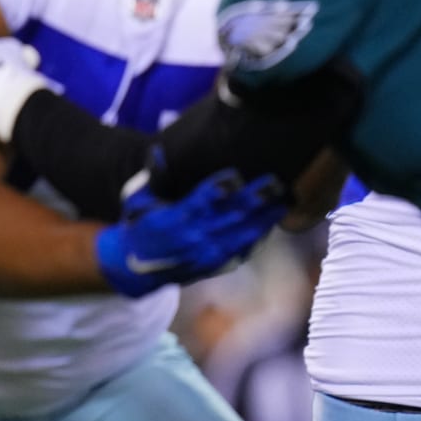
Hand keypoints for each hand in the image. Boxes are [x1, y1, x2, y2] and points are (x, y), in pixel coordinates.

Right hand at [94, 170, 288, 297]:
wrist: (136, 269)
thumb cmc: (138, 228)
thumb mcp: (136, 201)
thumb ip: (153, 178)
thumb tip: (160, 151)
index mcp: (173, 219)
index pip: (202, 200)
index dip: (221, 187)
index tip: (236, 174)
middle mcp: (194, 237)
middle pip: (231, 215)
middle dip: (256, 198)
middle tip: (275, 182)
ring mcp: (208, 254)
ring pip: (244, 233)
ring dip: (266, 217)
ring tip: (285, 200)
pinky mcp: (216, 265)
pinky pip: (244, 249)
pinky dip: (259, 235)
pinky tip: (271, 221)